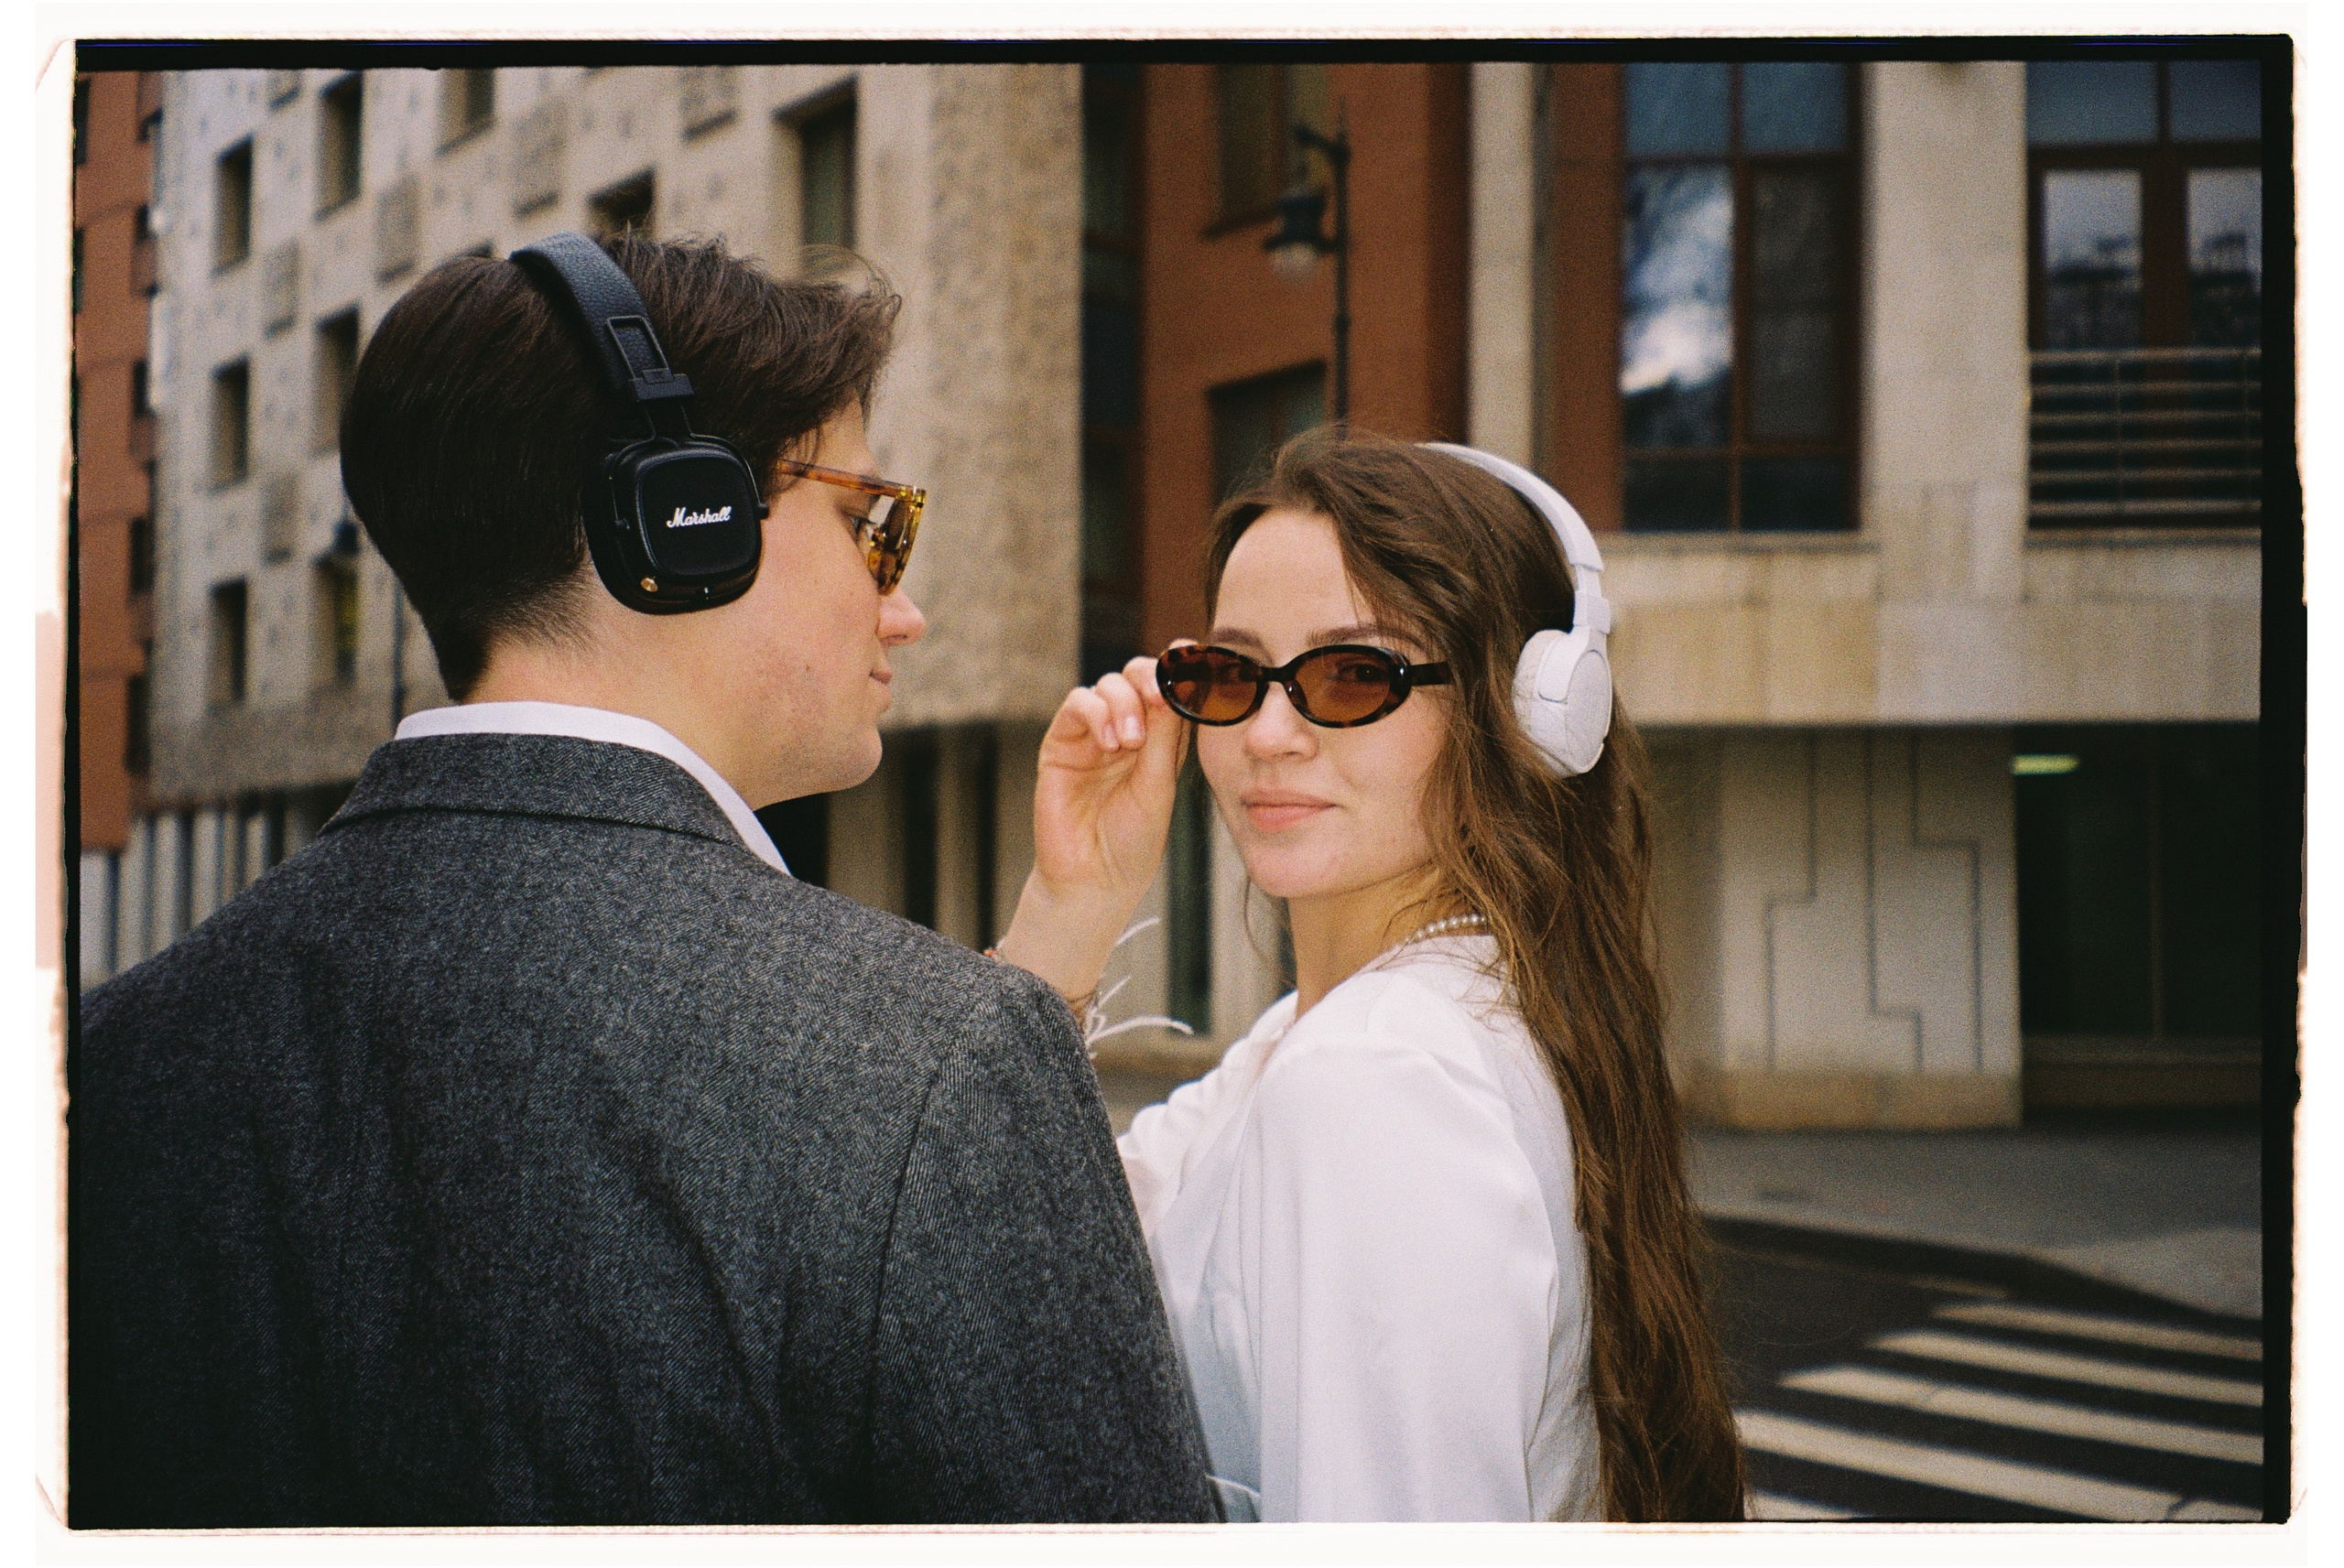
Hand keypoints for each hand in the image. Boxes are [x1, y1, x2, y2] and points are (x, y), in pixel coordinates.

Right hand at [994, 652, 1190, 1003]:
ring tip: (1131, 743)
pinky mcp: (1062, 743)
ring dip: (1125, 702)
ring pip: (1109, 684)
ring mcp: (1093, 735)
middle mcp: (1128, 731)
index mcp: (1162, 741)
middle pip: (1139, 677)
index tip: (1195, 662)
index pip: (1171, 690)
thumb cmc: (1132, 841)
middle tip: (1159, 696)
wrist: (1093, 881)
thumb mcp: (1160, 783)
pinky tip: (1111, 742)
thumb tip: (1177, 682)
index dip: (1181, 671)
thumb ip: (1166, 733)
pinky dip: (1097, 712)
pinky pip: (1078, 704)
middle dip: (1151, 676)